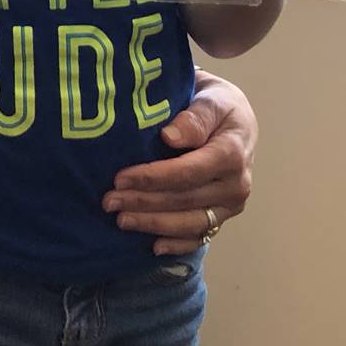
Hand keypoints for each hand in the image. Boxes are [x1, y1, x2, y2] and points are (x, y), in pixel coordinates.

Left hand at [103, 71, 256, 253]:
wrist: (234, 120)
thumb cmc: (217, 105)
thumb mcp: (212, 98)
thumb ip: (196, 117)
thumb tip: (171, 136)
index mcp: (232, 152)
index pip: (188, 172)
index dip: (152, 178)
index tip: (120, 178)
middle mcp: (236, 184)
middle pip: (184, 199)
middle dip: (144, 202)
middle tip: (109, 201)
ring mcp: (230, 205)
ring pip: (190, 222)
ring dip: (153, 224)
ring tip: (121, 221)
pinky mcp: (223, 216)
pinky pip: (200, 236)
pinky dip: (177, 244)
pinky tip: (153, 246)